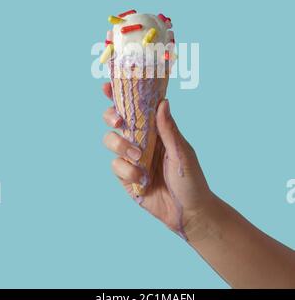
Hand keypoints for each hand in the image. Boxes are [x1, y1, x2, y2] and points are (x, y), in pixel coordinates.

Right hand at [102, 82, 213, 240]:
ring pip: (111, 140)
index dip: (120, 96)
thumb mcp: (182, 152)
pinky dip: (126, 170)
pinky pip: (115, 166)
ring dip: (120, 145)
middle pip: (115, 120)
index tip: (108, 86)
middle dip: (111, 116)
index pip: (136, 108)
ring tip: (138, 157)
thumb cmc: (191, 179)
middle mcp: (141, 140)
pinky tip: (141, 178)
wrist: (189, 213)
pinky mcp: (126, 177)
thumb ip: (169, 129)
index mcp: (155, 130)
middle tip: (119, 121)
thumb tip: (163, 101)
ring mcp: (132, 158)